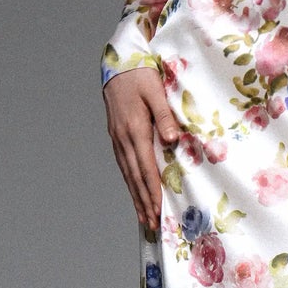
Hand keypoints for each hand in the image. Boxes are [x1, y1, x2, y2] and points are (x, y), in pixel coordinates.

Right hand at [102, 66, 179, 230]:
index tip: (158, 209)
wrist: (117, 64)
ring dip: (135, 196)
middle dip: (144, 201)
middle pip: (135, 177)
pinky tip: (134, 192)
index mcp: (135, 129)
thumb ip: (165, 115)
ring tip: (143, 217)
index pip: (146, 167)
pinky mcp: (116, 136)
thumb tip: (171, 140)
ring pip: (127, 174)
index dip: (152, 190)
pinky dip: (129, 182)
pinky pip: (123, 165)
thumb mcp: (155, 90)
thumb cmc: (140, 75)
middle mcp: (123, 138)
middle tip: (152, 223)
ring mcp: (117, 138)